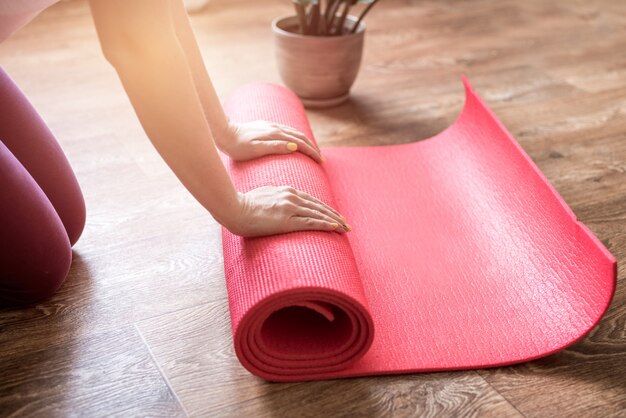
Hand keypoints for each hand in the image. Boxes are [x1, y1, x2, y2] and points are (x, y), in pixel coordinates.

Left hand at [218, 120, 322, 162]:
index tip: (320, 161)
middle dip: (313, 148)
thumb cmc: (237, 147)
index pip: (300, 143)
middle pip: (301, 137)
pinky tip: (296, 143)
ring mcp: (272, 126)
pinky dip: (297, 138)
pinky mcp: (266, 126)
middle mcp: (276, 128)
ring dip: (307, 142)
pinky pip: (288, 131)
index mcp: (276, 135)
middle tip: (321, 159)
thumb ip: (275, 147)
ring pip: (295, 133)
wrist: (224, 133)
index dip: (312, 152)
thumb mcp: (256, 150)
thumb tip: (295, 147)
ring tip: (313, 151)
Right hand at [226, 186, 349, 236]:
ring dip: (334, 221)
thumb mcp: (264, 195)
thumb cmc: (245, 204)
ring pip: (318, 214)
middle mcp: (292, 197)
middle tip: (347, 223)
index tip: (335, 215)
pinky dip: (324, 225)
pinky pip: (310, 223)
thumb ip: (276, 197)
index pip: (312, 200)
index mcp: (287, 191)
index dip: (326, 208)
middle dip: (335, 215)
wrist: (235, 208)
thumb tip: (280, 203)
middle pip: (319, 207)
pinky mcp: (286, 220)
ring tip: (345, 228)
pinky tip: (334, 228)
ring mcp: (290, 208)